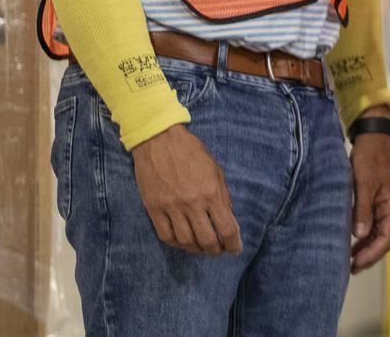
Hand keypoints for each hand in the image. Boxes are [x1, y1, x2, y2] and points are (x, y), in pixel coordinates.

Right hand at [130, 125, 242, 255]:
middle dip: (216, 251)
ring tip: (201, 247)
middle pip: (207, 241)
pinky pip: (166, 236)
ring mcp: (171, 207)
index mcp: (211, 192)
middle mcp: (192, 203)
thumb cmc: (190, 151)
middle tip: (218, 251)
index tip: (235, 249)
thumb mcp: (215, 169)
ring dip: (196, 249)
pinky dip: (177, 244)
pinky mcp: (154, 209)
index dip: (233, 244)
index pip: (226, 228)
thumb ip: (222, 194)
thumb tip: (227, 217)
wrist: (158, 139)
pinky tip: (183, 241)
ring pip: (186, 242)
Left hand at [348, 126, 389, 272]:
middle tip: (352, 268)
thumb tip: (360, 235)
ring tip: (351, 258)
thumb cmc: (371, 154)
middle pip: (385, 238)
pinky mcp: (380, 196)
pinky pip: (376, 221)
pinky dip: (366, 232)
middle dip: (370, 255)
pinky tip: (355, 239)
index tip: (357, 264)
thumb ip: (362, 210)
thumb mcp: (363, 182)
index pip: (387, 237)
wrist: (374, 133)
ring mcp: (388, 201)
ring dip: (367, 245)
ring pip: (380, 231)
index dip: (372, 254)